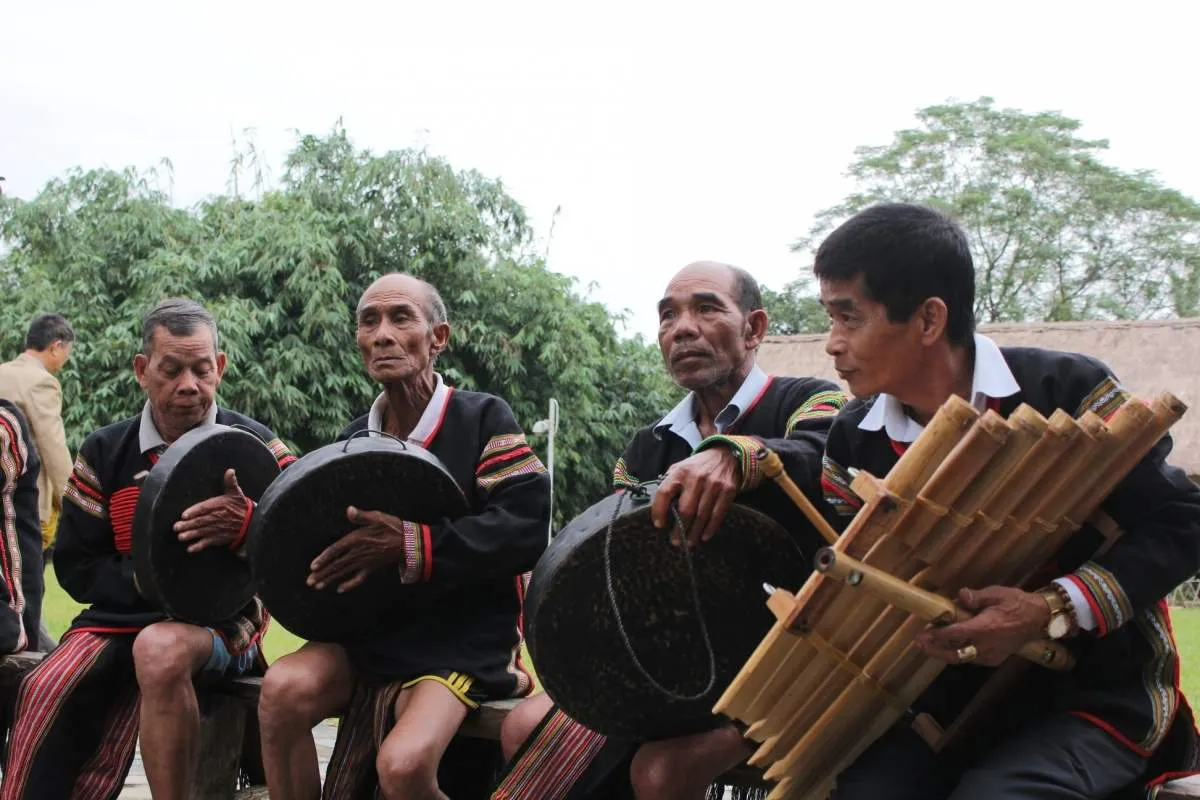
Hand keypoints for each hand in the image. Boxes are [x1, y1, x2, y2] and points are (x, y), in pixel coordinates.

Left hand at [174, 469, 248, 552]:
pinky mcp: (218, 538)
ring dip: (191, 535)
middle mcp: (217, 518)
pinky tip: (190, 549)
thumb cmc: (241, 507)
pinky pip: (208, 543)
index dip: (194, 511)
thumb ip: (231, 482)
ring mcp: (217, 529)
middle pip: (201, 521)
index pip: (205, 508)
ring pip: (202, 532)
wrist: (252, 523)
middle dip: (188, 525)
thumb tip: (230, 470)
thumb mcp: (236, 493)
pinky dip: (199, 547)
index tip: (184, 515)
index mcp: (220, 505)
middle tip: (176, 527)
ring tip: (181, 537)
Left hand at [307, 506, 406, 592]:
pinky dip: (349, 584)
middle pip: (337, 564)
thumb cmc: (393, 527)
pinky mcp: (371, 568)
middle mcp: (358, 553)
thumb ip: (362, 516)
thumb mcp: (378, 517)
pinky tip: (340, 589)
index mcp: (357, 539)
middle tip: (309, 581)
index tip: (313, 566)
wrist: (409, 543)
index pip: (336, 550)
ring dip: (330, 579)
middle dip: (322, 573)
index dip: (324, 558)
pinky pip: (359, 579)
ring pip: (344, 572)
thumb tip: (349, 509)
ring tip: (317, 586)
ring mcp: (365, 562)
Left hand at [650, 448, 739, 546]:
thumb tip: (659, 504)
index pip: (664, 493)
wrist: (726, 455)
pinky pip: (718, 513)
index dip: (659, 510)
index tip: (659, 524)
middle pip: (685, 509)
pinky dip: (711, 528)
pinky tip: (704, 536)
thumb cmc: (698, 466)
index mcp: (680, 472)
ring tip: (689, 542)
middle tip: (675, 541)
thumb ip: (670, 482)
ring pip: (702, 515)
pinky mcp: (728, 490)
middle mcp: (696, 478)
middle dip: (679, 529)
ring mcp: (713, 484)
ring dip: (694, 532)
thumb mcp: (681, 467)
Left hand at [916, 586, 1050, 666]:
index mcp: (986, 627)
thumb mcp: (996, 593)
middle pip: (955, 653)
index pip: (956, 634)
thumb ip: (976, 597)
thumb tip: (960, 596)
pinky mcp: (995, 659)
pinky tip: (949, 647)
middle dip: (935, 650)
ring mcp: (992, 655)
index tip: (922, 634)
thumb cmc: (1016, 603)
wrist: (1039, 619)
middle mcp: (987, 645)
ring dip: (945, 653)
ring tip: (929, 646)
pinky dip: (959, 655)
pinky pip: (972, 659)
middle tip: (919, 644)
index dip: (937, 635)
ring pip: (962, 658)